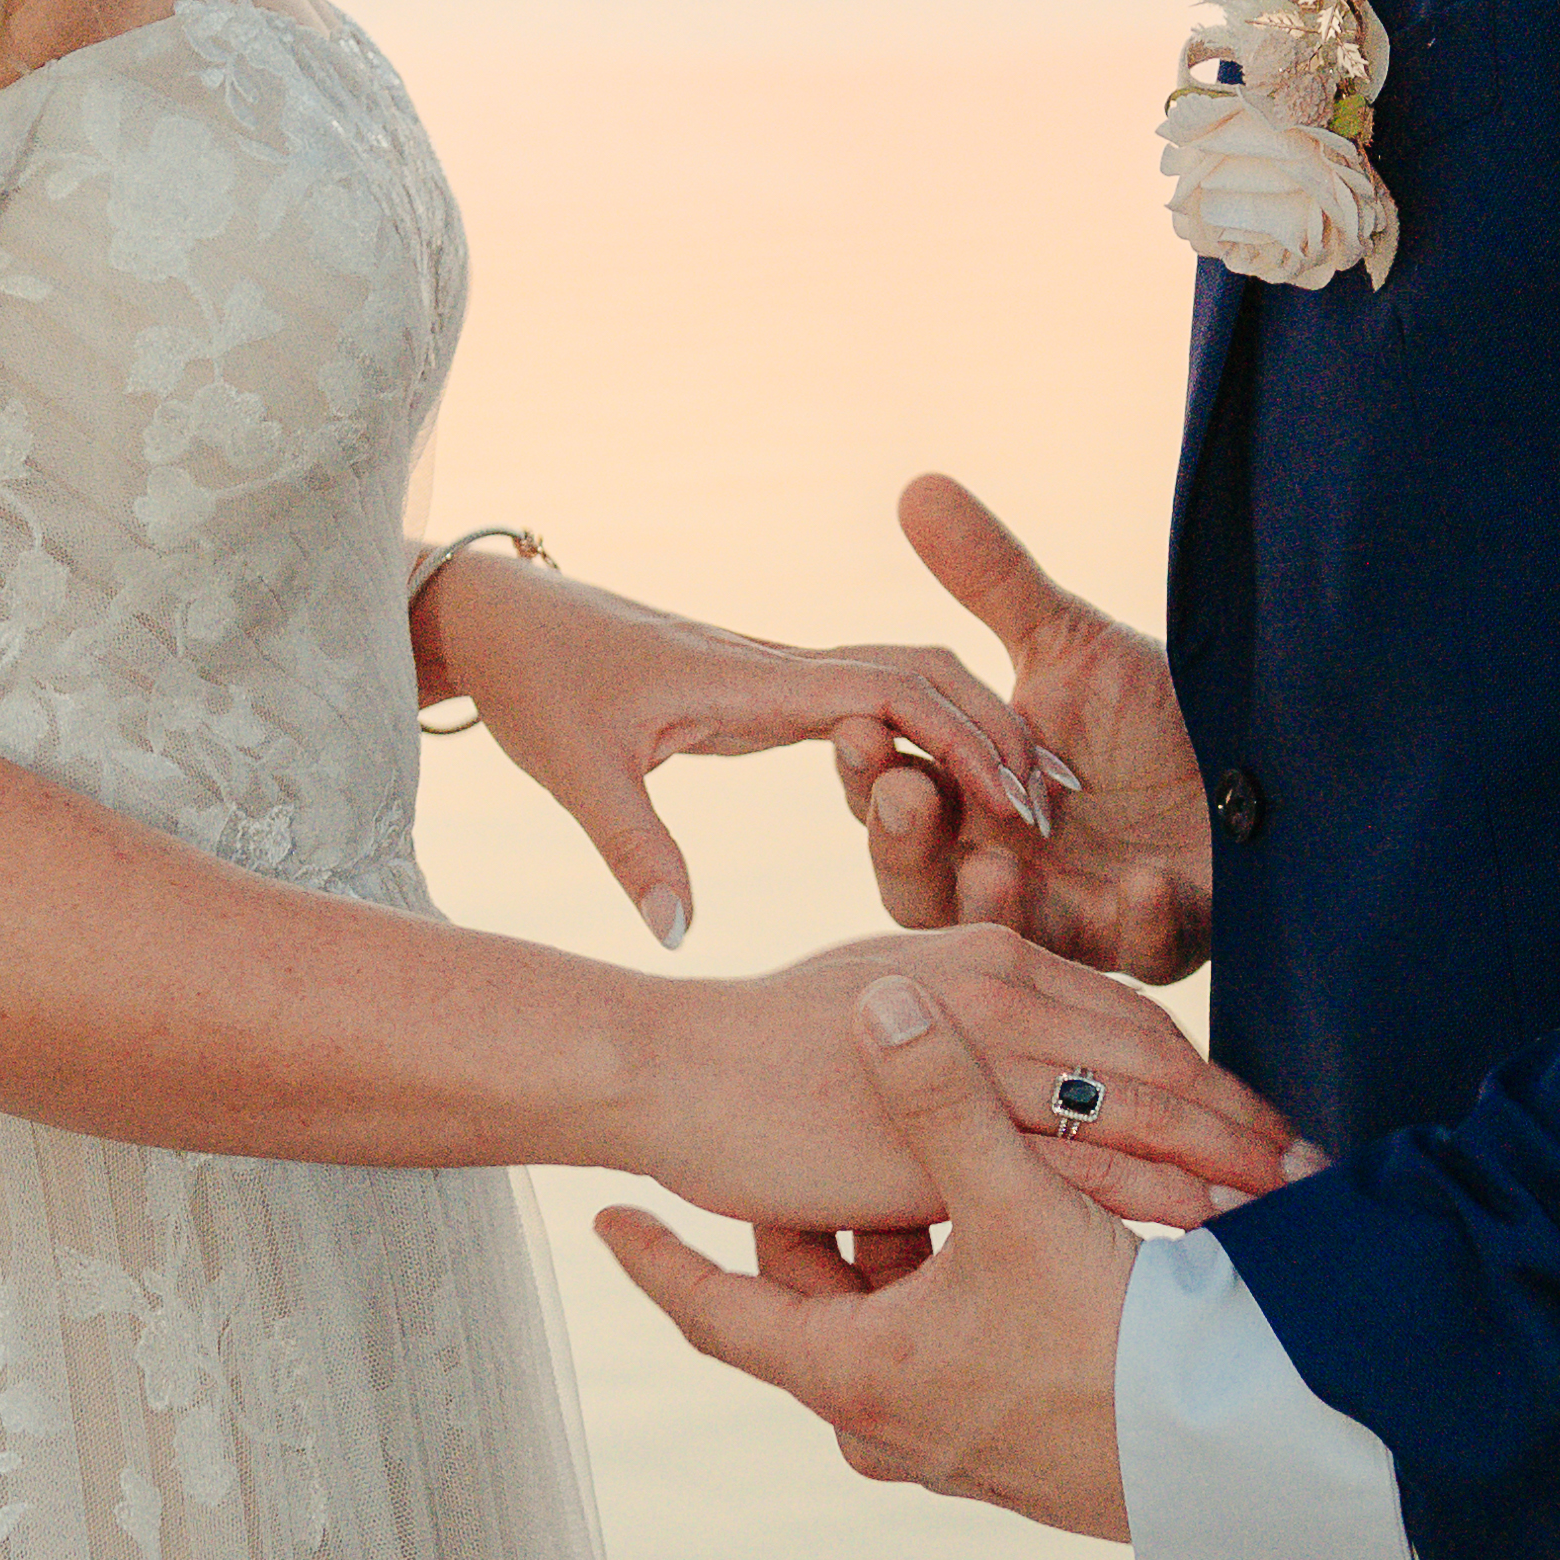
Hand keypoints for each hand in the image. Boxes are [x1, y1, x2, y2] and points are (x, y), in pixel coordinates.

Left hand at [419, 546, 1066, 952]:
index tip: (1023, 804)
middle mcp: (779, 670)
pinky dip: (925, 737)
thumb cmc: (536, 686)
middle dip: (999, 730)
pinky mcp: (761, 697)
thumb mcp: (577, 773)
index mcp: (755, 683)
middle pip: (925, 673)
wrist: (499, 622)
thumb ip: (633, 852)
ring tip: (1030, 803)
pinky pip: (868, 705)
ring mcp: (774, 679)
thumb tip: (679, 937)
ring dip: (971, 728)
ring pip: (904, 682)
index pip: (895, 692)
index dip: (968, 742)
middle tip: (1060, 806)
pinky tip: (949, 794)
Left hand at [599, 975, 1146, 1539]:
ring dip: (901, 1241)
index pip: (717, 1314)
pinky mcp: (1005, 1437)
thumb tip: (875, 1004)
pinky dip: (951, 1278)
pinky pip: (943, 1340)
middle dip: (822, 1219)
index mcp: (854, 1373)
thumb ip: (942, 1100)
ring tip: (932, 1164)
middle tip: (815, 1144)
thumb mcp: (1016, 1207)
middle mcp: (883, 1416)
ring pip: (886, 1314)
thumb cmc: (1111, 1345)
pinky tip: (1002, 1218)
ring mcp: (943, 1437)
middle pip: (815, 1298)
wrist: (1233, 1457)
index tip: (603, 1218)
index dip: (659, 1262)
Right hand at [629, 925, 1291, 1239]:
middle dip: (1243, 1119)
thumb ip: (958, 1026)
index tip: (1267, 1125)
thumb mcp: (883, 1004)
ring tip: (1291, 1207)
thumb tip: (1011, 1055)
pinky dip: (1158, 1192)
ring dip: (1226, 1158)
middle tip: (1319, 1170)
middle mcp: (1003, 990)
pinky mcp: (957, 1126)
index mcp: (990, 957)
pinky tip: (1208, 1227)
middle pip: (1160, 1059)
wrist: (676, 1070)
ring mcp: (983, 1054)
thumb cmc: (766, 1048)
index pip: (1133, 1015)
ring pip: (1139, 1107)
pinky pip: (1083, 1161)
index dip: (1209, 1074)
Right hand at [830, 474, 1221, 987]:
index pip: (890, 802)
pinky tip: (1140, 885)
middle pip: (919, 889)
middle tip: (910, 793)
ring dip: (993, 906)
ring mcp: (1081, 916)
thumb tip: (917, 485)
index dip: (867, 771)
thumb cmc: (1159, 712)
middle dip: (904, 847)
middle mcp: (1008, 872)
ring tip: (993, 868)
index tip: (861, 726)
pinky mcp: (1162, 941)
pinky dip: (1134, 923)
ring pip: (1008, 939)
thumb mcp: (1070, 644)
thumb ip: (992, 583)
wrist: (1269, 755)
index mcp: (972, 807)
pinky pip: (1137, 955)